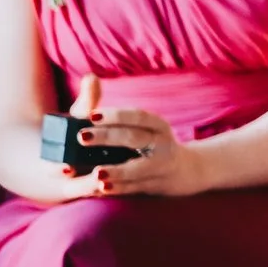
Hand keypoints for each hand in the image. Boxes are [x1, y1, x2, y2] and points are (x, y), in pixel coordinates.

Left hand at [66, 75, 204, 198]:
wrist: (185, 171)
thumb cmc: (150, 144)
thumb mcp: (141, 126)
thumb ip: (109, 110)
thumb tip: (89, 78)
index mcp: (157, 125)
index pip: (137, 116)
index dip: (115, 115)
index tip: (90, 116)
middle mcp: (162, 142)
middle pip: (134, 138)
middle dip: (108, 137)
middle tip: (82, 137)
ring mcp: (161, 165)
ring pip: (139, 167)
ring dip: (118, 170)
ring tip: (96, 173)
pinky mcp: (157, 185)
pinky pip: (137, 187)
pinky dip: (120, 188)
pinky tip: (103, 188)